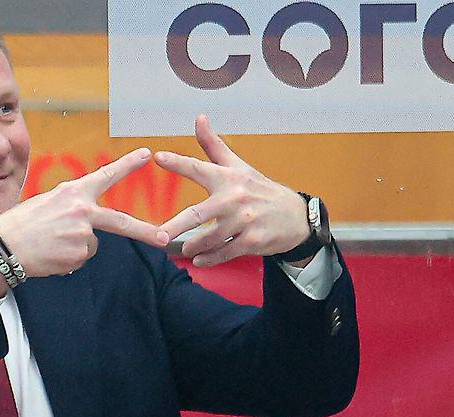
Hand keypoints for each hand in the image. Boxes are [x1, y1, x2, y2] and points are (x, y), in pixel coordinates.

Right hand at [0, 148, 169, 297]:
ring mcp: (82, 234)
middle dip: (145, 231)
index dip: (128, 164)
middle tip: (163, 237)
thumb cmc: (21, 224)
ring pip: (92, 245)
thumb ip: (72, 206)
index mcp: (74, 192)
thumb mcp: (47, 203)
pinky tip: (51, 254)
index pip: (106, 175)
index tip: (148, 154)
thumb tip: (87, 224)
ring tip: (51, 244)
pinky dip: (68, 260)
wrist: (3, 246)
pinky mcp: (78, 255)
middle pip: (121, 222)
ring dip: (76, 247)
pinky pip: (81, 259)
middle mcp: (82, 211)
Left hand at [155, 115, 310, 266]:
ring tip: (184, 249)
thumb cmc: (259, 189)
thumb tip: (199, 118)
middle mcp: (235, 198)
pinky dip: (210, 258)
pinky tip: (199, 261)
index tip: (158, 157)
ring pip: (210, 238)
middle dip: (176, 226)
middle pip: (198, 214)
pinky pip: (225, 252)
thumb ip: (213, 145)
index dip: (178, 162)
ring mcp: (244, 220)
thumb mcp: (238, 166)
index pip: (199, 167)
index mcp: (228, 177)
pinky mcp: (253, 241)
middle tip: (158, 236)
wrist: (295, 216)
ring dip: (194, 246)